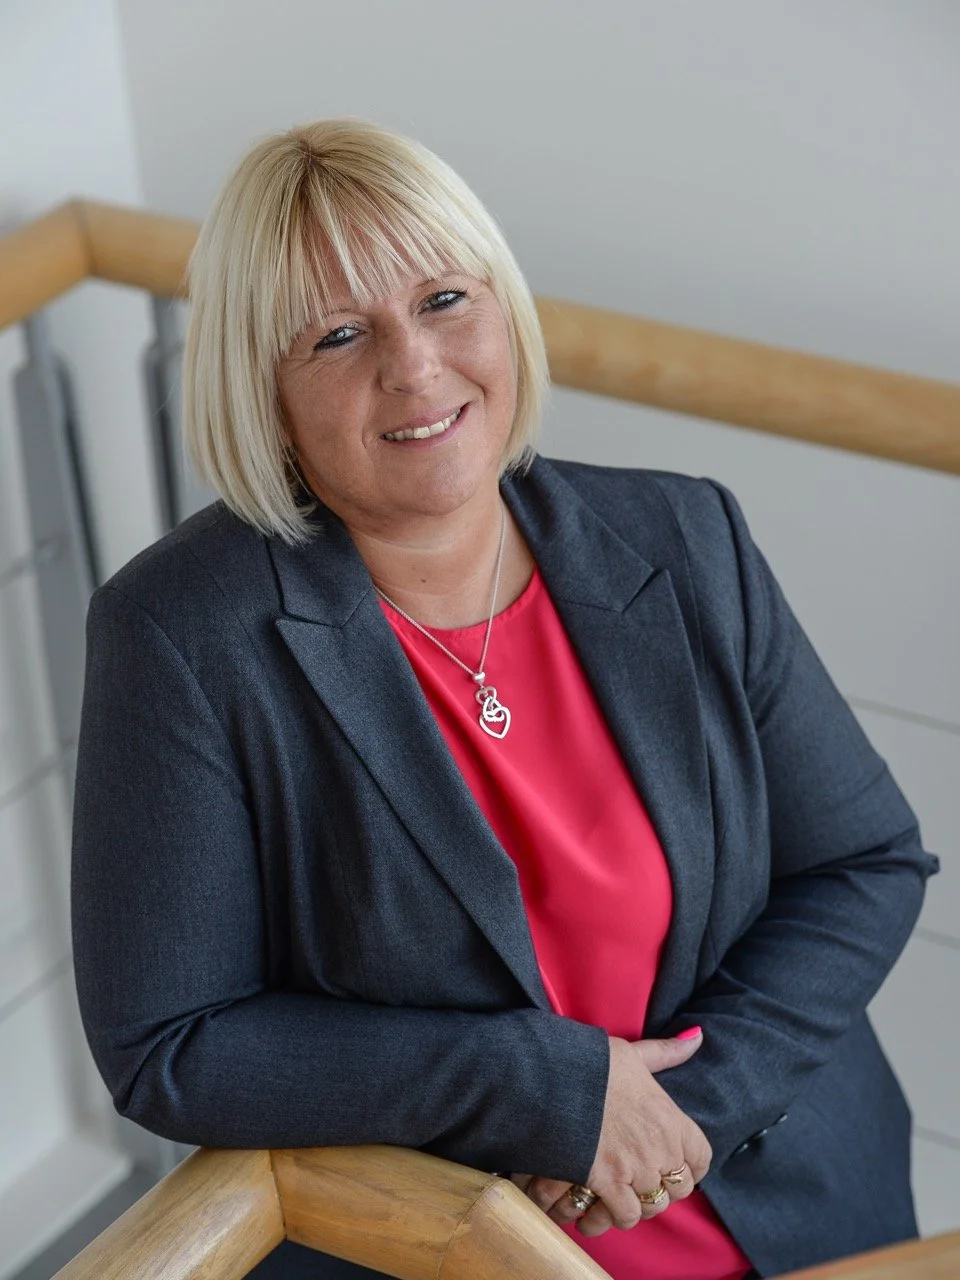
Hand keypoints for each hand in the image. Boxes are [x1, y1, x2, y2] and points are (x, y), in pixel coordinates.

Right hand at [510, 1029, 710, 1236]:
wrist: (554, 1077)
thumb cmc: (593, 1064)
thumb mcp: (632, 1054)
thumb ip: (666, 1052)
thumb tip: (697, 1036)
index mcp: (670, 1117)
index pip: (701, 1157)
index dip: (691, 1165)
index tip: (676, 1165)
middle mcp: (660, 1147)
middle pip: (679, 1188)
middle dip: (662, 1188)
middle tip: (640, 1181)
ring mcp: (636, 1168)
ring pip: (652, 1206)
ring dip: (637, 1204)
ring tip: (618, 1197)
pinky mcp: (608, 1184)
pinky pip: (624, 1216)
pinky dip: (611, 1216)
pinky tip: (596, 1208)